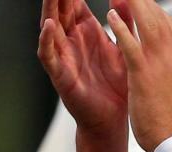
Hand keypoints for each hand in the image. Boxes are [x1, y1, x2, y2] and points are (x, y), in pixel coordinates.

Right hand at [38, 0, 130, 151]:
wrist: (113, 121)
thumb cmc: (116, 88)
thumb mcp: (123, 49)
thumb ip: (124, 24)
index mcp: (87, 34)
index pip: (75, 3)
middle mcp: (72, 42)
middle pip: (60, 10)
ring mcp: (63, 57)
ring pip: (50, 27)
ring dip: (49, 9)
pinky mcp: (60, 74)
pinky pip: (49, 54)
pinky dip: (47, 40)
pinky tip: (49, 26)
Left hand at [108, 0, 171, 151]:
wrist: (170, 137)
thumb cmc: (167, 115)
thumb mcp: (171, 83)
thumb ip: (166, 64)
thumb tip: (160, 53)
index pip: (167, 24)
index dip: (151, 8)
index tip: (137, 1)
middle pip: (158, 16)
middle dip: (140, 0)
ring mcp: (160, 63)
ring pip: (147, 22)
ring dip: (131, 4)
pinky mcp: (143, 73)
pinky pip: (130, 43)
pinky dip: (120, 26)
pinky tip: (109, 16)